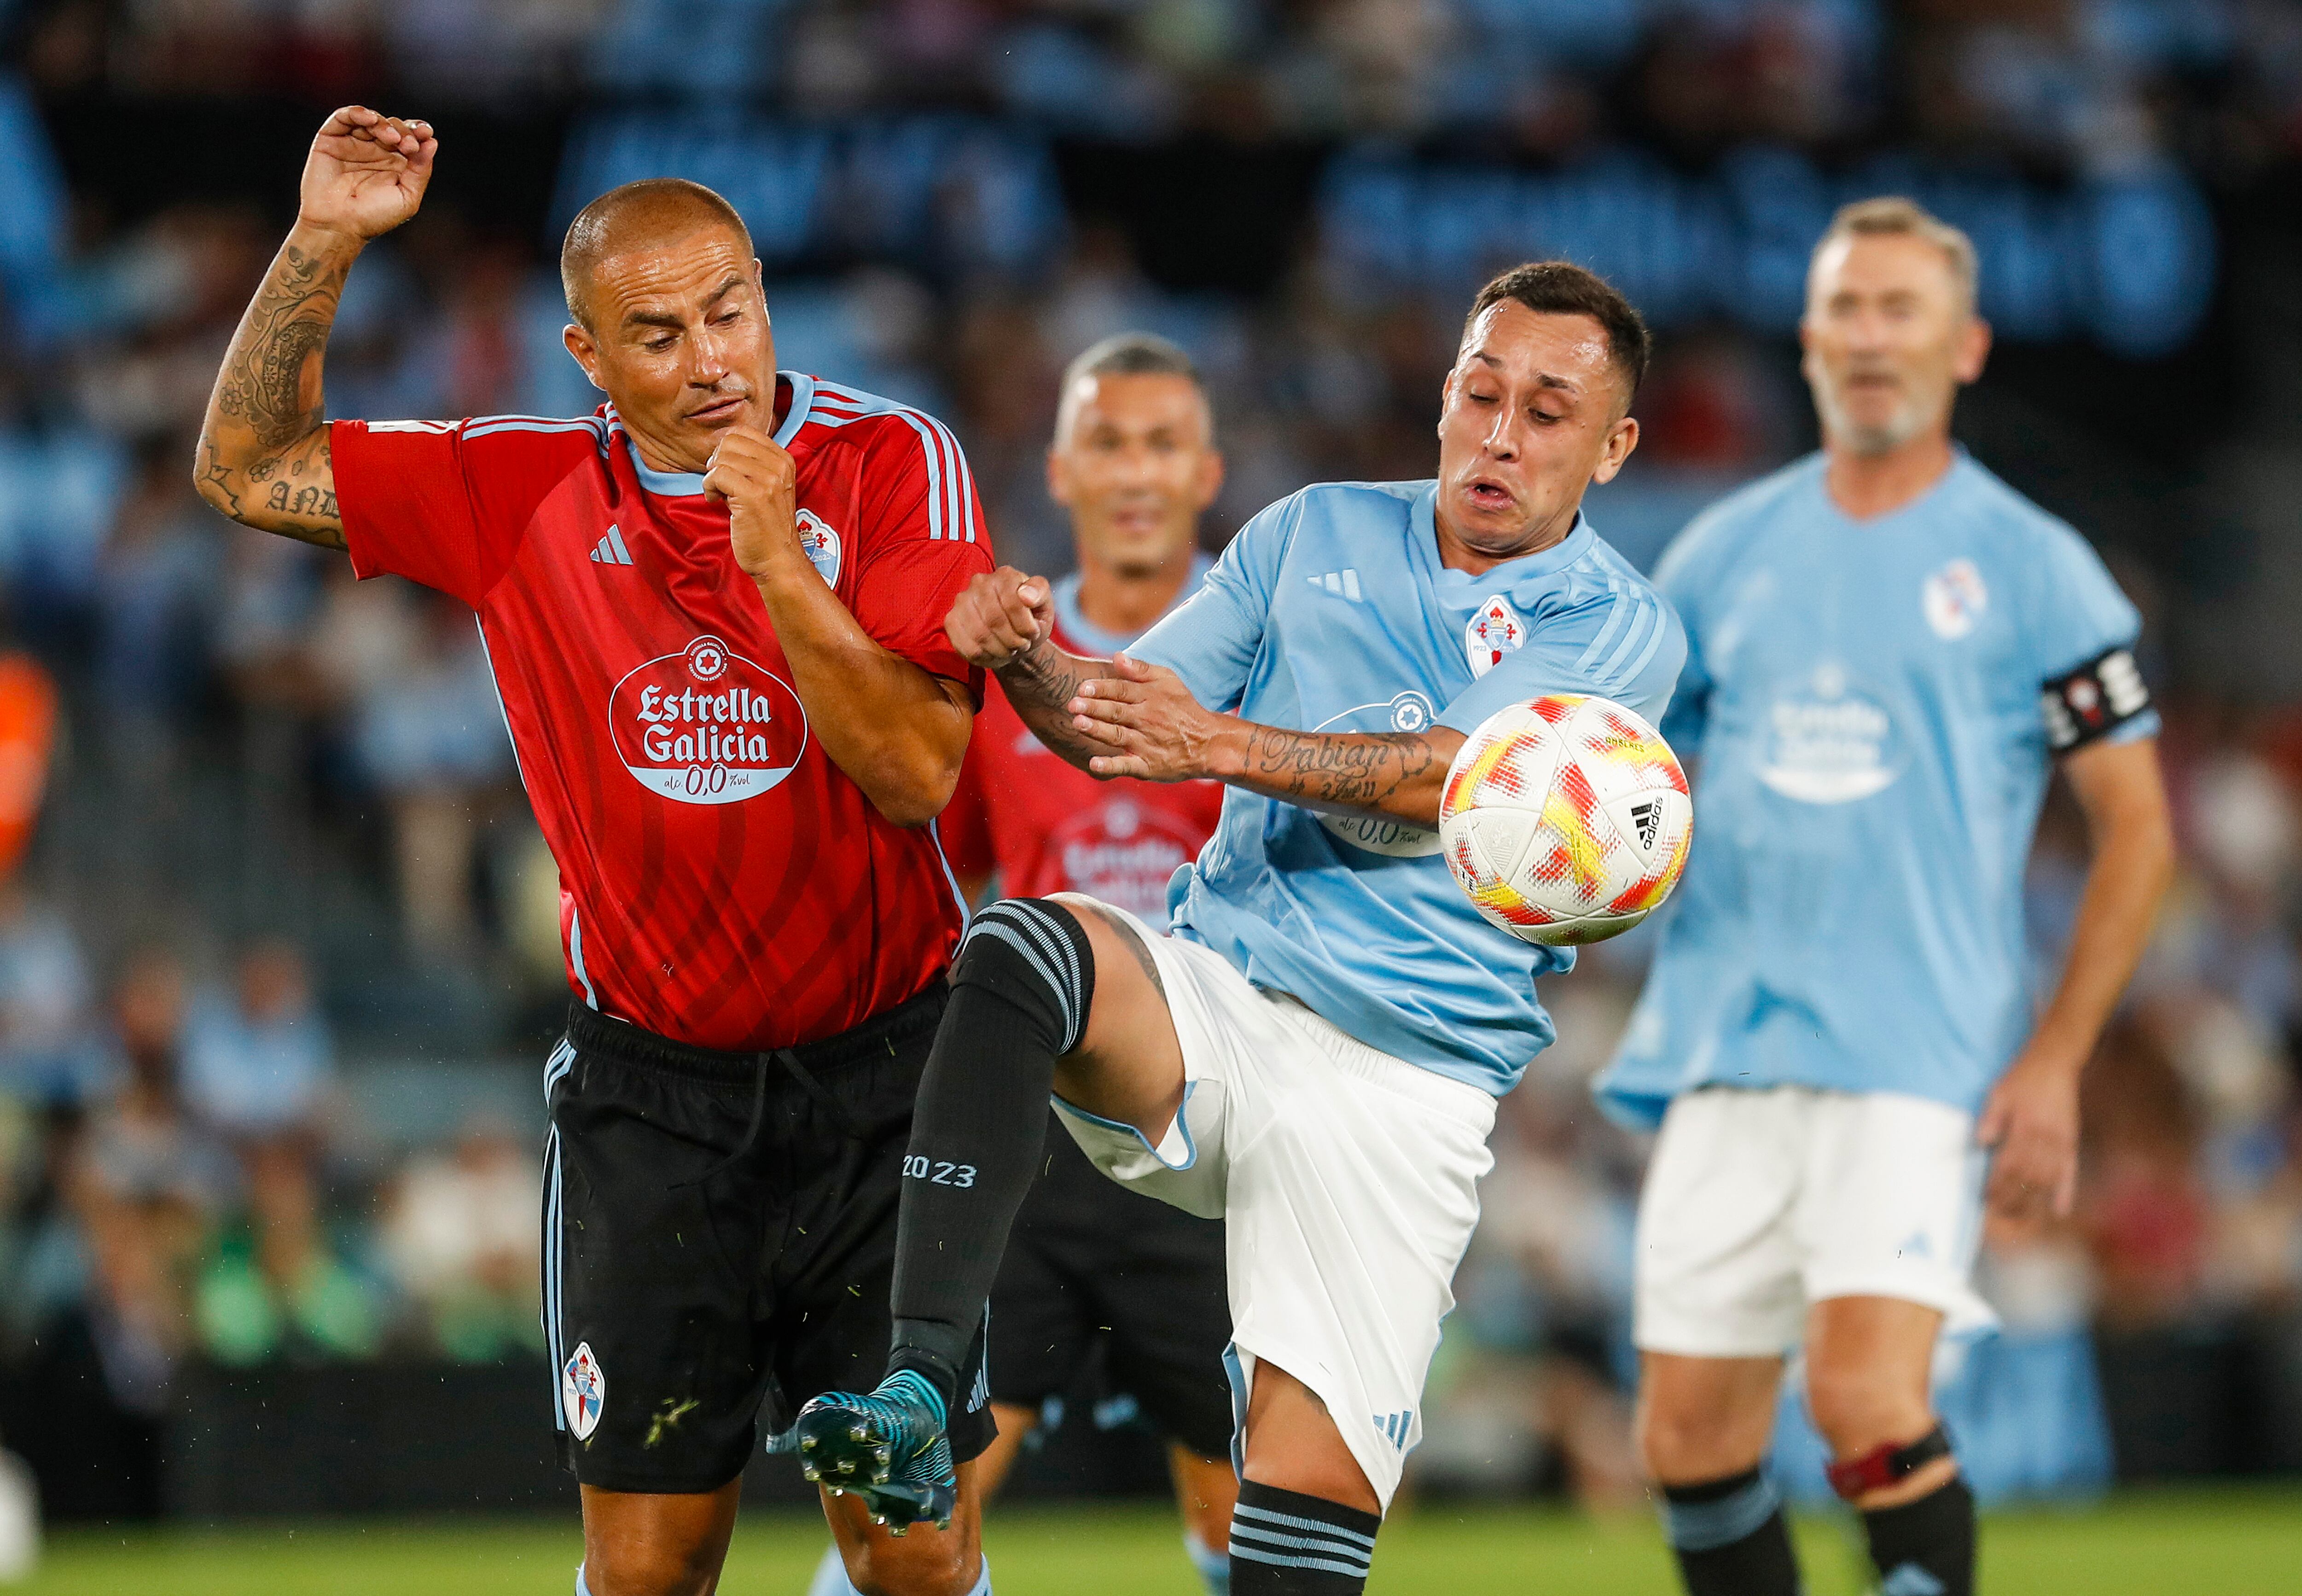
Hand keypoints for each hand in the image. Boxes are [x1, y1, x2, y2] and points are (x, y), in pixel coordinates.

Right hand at [298, 107, 435, 242]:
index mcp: (396, 162)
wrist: (339, 226)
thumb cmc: (374, 217)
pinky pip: (343, 117)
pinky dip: (357, 113)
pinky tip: (370, 119)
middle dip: (404, 132)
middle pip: (393, 126)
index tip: (426, 133)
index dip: (418, 131)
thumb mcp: (407, 196)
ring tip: (392, 138)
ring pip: (372, 120)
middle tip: (408, 146)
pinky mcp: (331, 139)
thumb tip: (432, 142)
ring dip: (384, 124)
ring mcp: (353, 143)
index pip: (410, 138)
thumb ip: (421, 171)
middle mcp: (375, 150)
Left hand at [702, 424, 799, 576]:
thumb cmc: (766, 526)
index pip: (744, 432)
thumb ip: (751, 465)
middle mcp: (779, 466)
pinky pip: (717, 475)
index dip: (726, 450)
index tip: (727, 471)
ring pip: (722, 458)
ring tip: (719, 495)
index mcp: (784, 459)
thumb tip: (719, 449)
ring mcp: (768, 480)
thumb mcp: (767, 486)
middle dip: (717, 461)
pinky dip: (709, 488)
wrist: (778, 559)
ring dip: (712, 477)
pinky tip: (715, 501)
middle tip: (720, 484)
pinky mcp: (753, 495)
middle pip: (730, 442)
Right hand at [945, 568, 1054, 668]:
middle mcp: (979, 582)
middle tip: (1021, 645)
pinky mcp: (951, 620)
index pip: (1013, 603)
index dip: (1025, 626)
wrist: (1015, 635)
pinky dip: (984, 656)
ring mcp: (962, 601)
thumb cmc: (1030, 618)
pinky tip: (993, 653)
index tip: (1032, 634)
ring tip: (1009, 649)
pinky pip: (966, 645)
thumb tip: (1026, 595)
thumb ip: (1041, 593)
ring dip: (999, 649)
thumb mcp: (1044, 605)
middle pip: (995, 620)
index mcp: (1005, 575)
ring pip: (980, 634)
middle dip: (1012, 640)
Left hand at [1068, 654, 1226, 781]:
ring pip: (1118, 735)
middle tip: (1072, 704)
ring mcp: (1146, 744)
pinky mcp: (1147, 766)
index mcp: (1150, 697)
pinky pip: (1127, 765)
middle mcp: (1147, 720)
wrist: (1207, 743)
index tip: (1082, 687)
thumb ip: (1141, 669)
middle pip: (1116, 712)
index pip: (1121, 690)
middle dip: (1094, 708)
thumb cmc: (1183, 708)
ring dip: (1097, 730)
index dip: (1101, 688)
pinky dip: (1110, 765)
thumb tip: (1116, 656)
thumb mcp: (1168, 681)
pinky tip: (1093, 763)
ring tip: (1079, 723)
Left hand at [1977, 1041, 2085, 1221]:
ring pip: (2049, 1179)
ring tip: (2020, 1217)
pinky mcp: (2071, 1142)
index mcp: (2025, 1127)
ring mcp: (2061, 1143)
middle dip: (2013, 1198)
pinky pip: (2070, 1172)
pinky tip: (2060, 1210)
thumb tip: (1981, 1141)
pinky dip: (2066, 1193)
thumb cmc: (2021, 1080)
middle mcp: (2046, 1139)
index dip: (1998, 1185)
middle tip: (1999, 1214)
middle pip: (2029, 1178)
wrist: (2054, 1064)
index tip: (1986, 1198)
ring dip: (2034, 1200)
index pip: (2010, 1165)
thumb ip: (1991, 1118)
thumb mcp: (1999, 1093)